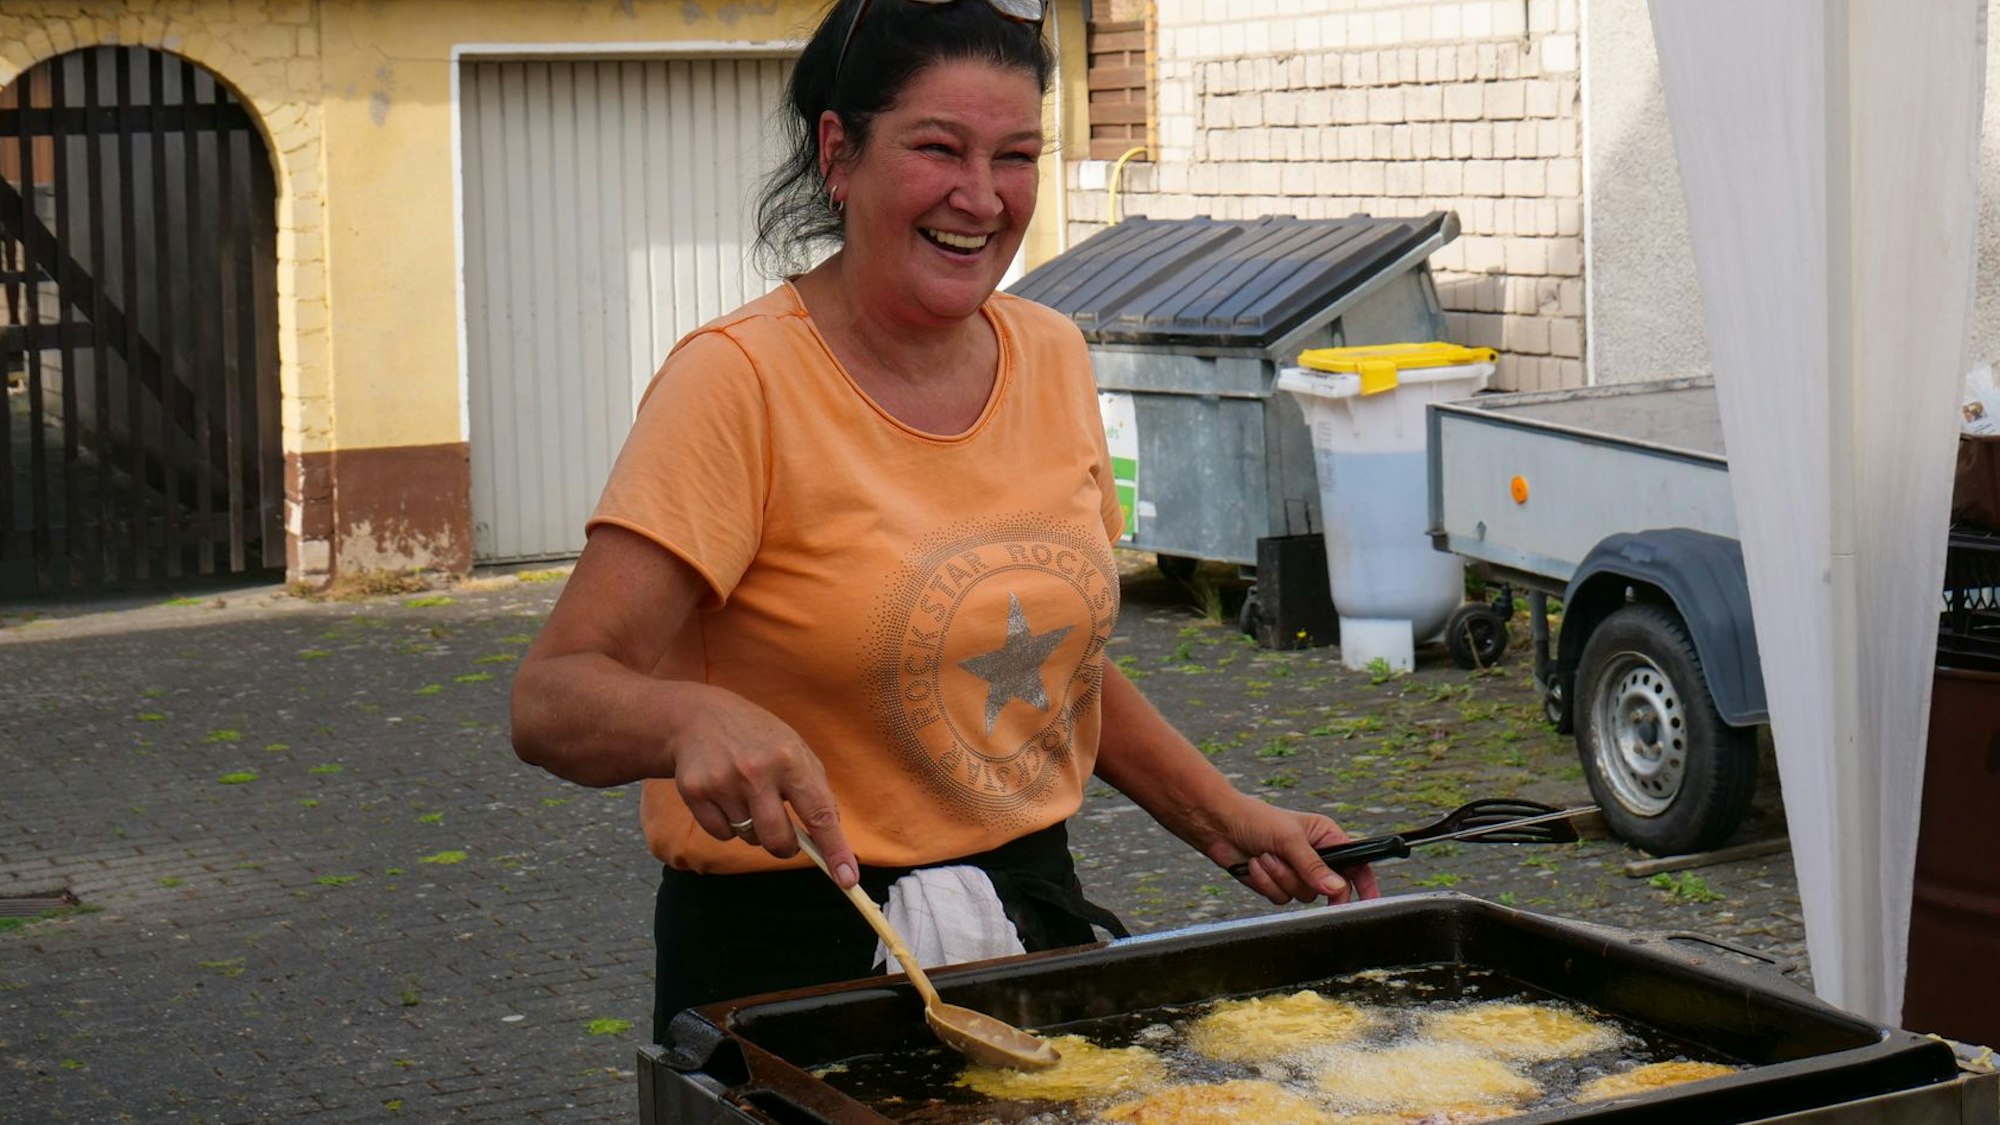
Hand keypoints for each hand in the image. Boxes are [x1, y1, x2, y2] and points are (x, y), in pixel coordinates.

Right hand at [670, 685, 858, 887]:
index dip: (835, 850)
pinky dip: (727, 826)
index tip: (848, 878)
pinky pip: (721, 834)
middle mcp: (757, 771)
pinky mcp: (695, 792)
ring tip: (747, 796)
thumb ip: (815, 788)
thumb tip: (830, 834)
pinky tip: (724, 797)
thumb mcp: (794, 749)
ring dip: (754, 829)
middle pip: (778, 840)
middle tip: (785, 837)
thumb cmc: (756, 738)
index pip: (819, 814)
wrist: (697, 718)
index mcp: (790, 759)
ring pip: (749, 838)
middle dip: (786, 848)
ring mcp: (723, 782)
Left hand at [1203, 795, 1381, 905]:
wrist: (1220, 826)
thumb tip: (1337, 889)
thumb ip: (1314, 866)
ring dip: (1281, 878)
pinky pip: (1281, 899)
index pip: (1356, 864)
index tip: (1370, 902)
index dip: (1365, 884)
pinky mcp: (1277, 884)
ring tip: (1266, 856)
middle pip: (1330, 888)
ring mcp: (1296, 873)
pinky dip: (1267, 884)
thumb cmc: (1256, 819)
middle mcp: (1315, 857)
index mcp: (1326, 838)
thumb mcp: (1289, 839)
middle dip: (1308, 880)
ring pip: (1303, 895)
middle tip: (1298, 874)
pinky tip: (1255, 864)